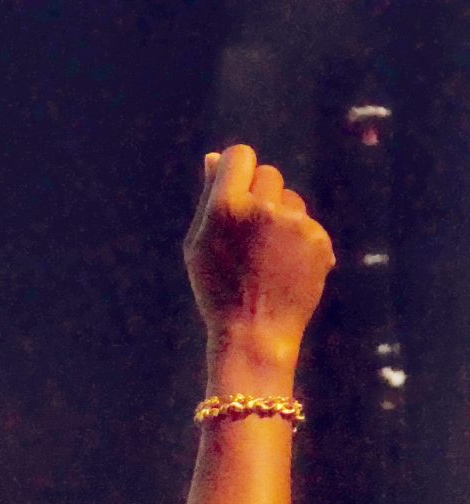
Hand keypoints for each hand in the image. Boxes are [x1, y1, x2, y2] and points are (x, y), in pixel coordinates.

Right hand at [184, 145, 335, 370]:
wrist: (255, 333)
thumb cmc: (218, 290)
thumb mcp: (199, 246)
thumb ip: (208, 199)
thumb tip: (214, 159)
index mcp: (224, 209)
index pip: (240, 156)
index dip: (238, 168)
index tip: (236, 187)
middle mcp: (261, 209)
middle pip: (269, 174)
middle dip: (260, 195)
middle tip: (248, 235)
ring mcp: (293, 223)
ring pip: (291, 199)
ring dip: (280, 218)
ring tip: (267, 258)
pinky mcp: (318, 238)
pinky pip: (307, 224)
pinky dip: (298, 242)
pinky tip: (284, 270)